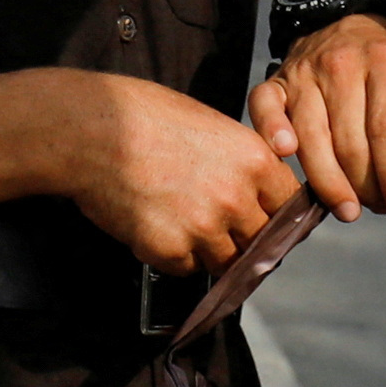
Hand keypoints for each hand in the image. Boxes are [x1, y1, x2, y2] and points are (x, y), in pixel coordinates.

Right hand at [65, 72, 301, 271]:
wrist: (96, 131)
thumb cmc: (149, 118)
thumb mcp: (215, 127)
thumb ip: (243, 163)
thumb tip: (258, 194)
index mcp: (255, 161)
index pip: (289, 208)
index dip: (278, 217)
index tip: (266, 222)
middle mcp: (236, 198)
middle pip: (261, 243)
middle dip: (245, 240)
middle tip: (223, 230)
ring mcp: (204, 228)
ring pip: (226, 262)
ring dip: (210, 251)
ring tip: (184, 224)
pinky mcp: (170, 250)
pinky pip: (186, 269)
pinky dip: (175, 257)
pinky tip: (158, 227)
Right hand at [253, 17, 385, 221]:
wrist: (351, 26)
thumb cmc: (384, 71)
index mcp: (384, 62)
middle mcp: (341, 64)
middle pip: (348, 140)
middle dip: (364, 185)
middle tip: (375, 208)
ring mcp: (303, 72)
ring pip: (311, 136)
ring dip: (329, 182)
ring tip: (347, 208)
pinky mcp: (275, 81)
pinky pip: (264, 107)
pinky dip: (271, 132)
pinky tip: (285, 155)